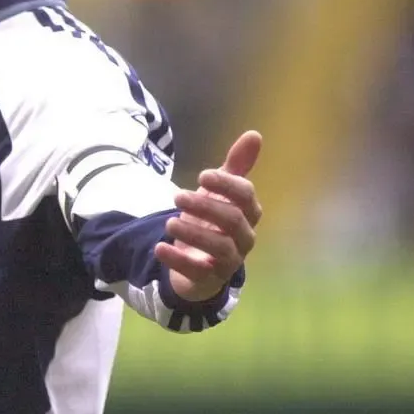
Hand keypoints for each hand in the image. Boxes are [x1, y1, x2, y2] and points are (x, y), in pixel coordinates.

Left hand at [156, 130, 263, 301]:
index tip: (202, 175)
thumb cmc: (213, 220)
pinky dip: (178, 260)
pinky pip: (197, 272)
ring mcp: (228, 260)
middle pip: (234, 220)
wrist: (199, 260)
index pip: (246, 196)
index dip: (227, 184)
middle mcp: (243, 237)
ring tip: (169, 223)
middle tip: (176, 196)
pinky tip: (159, 248)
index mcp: (247, 213)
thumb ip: (235, 166)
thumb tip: (254, 134)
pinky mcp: (208, 278)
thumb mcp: (220, 191)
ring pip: (220, 248)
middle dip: (206, 206)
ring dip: (193, 233)